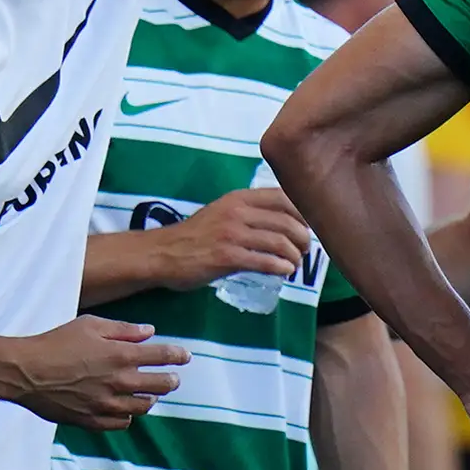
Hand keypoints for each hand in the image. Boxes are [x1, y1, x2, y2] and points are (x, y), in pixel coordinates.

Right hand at [5, 318, 189, 429]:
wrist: (26, 372)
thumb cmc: (56, 343)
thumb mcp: (89, 325)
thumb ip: (123, 330)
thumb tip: (149, 332)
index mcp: (122, 355)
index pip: (164, 356)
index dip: (179, 356)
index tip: (185, 357)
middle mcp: (121, 382)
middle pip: (162, 385)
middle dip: (171, 380)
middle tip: (171, 378)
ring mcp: (108, 404)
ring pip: (144, 407)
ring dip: (150, 398)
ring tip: (148, 394)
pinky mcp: (94, 420)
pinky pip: (122, 422)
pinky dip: (128, 415)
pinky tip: (124, 408)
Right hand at [155, 188, 310, 289]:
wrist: (162, 254)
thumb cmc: (194, 237)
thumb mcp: (221, 213)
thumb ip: (248, 213)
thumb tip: (282, 224)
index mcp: (238, 198)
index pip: (284, 198)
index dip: (303, 213)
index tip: (307, 227)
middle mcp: (237, 212)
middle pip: (287, 222)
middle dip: (303, 239)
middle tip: (304, 251)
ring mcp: (232, 234)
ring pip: (280, 242)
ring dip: (294, 256)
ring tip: (294, 264)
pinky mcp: (227, 256)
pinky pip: (265, 261)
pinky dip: (281, 267)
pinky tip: (284, 272)